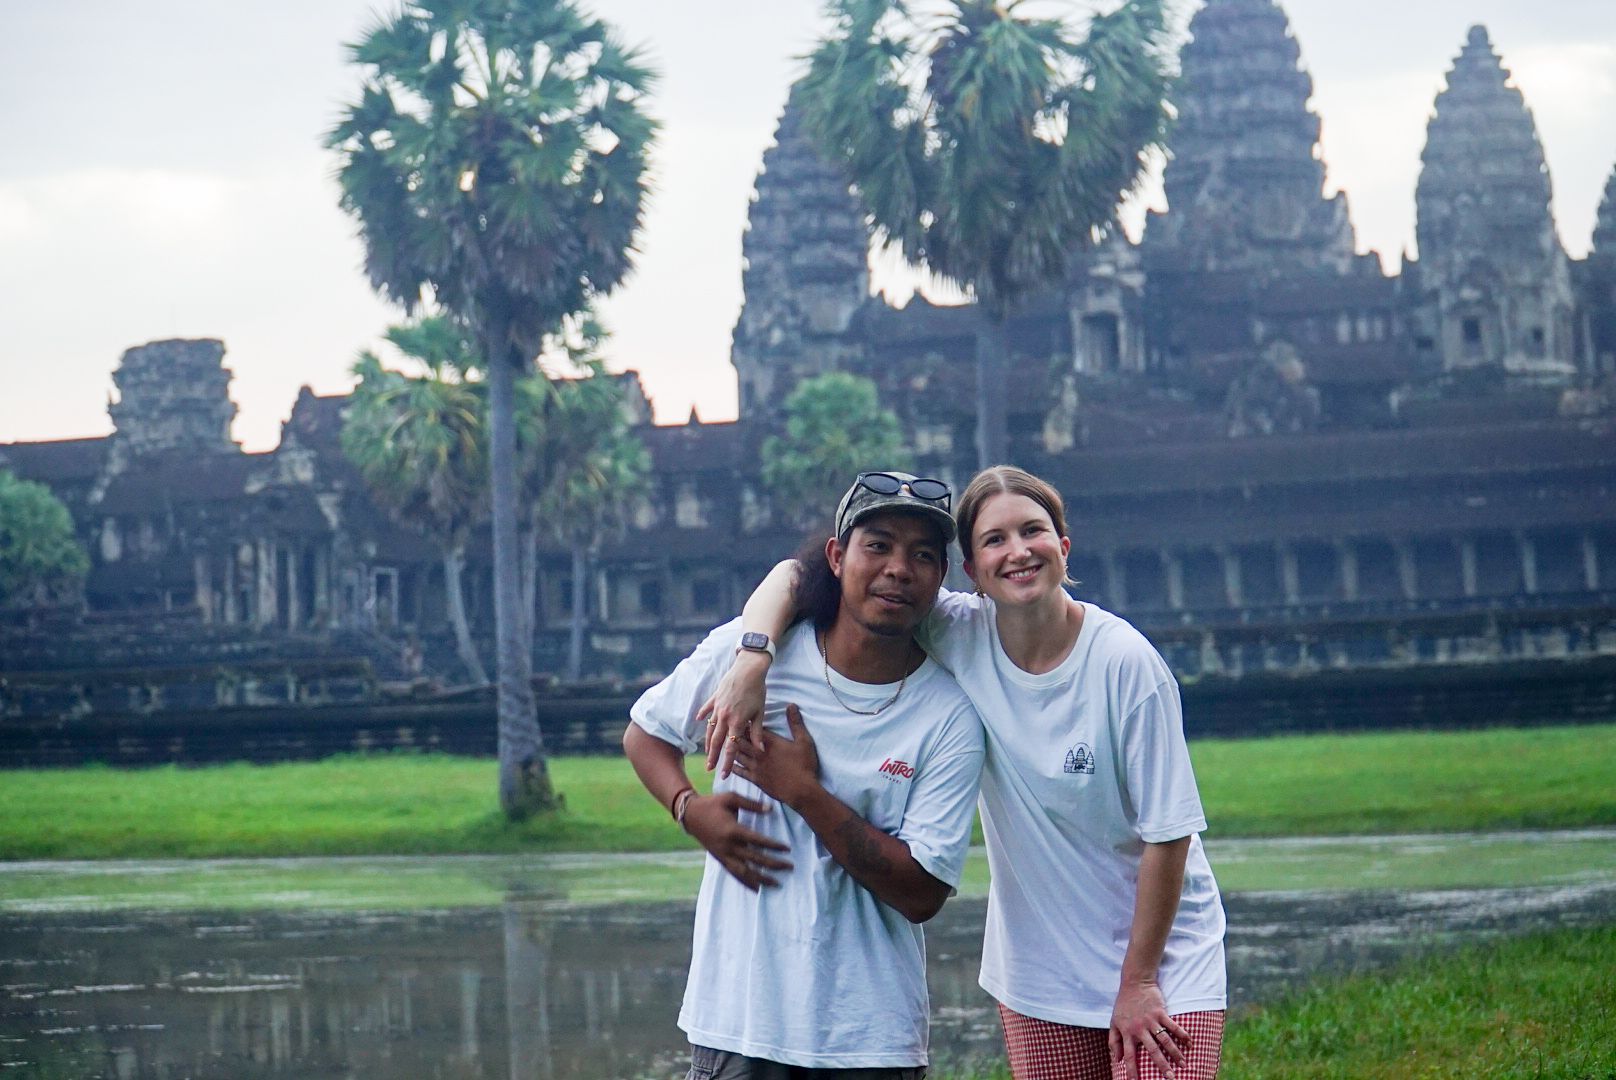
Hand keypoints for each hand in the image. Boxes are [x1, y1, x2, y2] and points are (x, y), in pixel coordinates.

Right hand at [681, 790, 792, 890]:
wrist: (690, 815)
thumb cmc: (712, 804)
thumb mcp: (731, 798)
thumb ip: (751, 804)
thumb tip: (770, 810)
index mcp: (733, 830)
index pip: (758, 841)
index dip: (773, 846)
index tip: (787, 849)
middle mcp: (729, 846)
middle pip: (755, 859)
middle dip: (774, 864)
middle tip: (790, 867)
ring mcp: (724, 855)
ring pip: (746, 871)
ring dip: (762, 878)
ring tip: (777, 884)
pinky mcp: (720, 859)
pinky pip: (735, 874)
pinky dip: (747, 882)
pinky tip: (758, 889)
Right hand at [698, 649, 769, 776]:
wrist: (748, 669)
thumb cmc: (757, 690)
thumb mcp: (760, 712)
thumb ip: (757, 732)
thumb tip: (759, 750)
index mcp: (737, 721)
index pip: (731, 747)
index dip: (727, 762)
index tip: (723, 775)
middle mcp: (724, 716)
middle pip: (716, 741)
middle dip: (712, 757)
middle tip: (709, 769)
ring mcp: (717, 707)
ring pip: (709, 728)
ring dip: (707, 742)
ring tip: (706, 752)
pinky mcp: (714, 697)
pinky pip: (706, 709)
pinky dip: (703, 716)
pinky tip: (699, 721)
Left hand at [731, 704, 819, 810]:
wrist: (801, 791)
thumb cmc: (804, 765)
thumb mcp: (804, 741)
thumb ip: (796, 723)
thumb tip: (791, 705)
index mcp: (770, 742)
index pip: (752, 729)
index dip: (744, 722)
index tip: (739, 716)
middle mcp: (759, 753)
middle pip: (740, 740)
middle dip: (733, 734)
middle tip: (726, 728)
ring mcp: (755, 767)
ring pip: (737, 755)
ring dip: (731, 749)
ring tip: (724, 744)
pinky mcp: (755, 780)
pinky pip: (739, 771)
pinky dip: (733, 767)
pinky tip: (730, 765)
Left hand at [1108, 980, 1188, 1079]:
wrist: (1134, 983)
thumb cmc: (1123, 1004)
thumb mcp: (1114, 1022)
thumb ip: (1114, 1041)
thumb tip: (1116, 1059)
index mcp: (1127, 1033)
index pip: (1128, 1055)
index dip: (1131, 1070)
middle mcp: (1139, 1028)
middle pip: (1152, 1051)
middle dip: (1162, 1066)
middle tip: (1171, 1078)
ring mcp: (1151, 1020)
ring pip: (1165, 1040)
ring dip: (1175, 1053)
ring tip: (1183, 1065)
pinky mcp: (1160, 1012)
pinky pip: (1173, 1026)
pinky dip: (1183, 1035)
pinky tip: (1190, 1045)